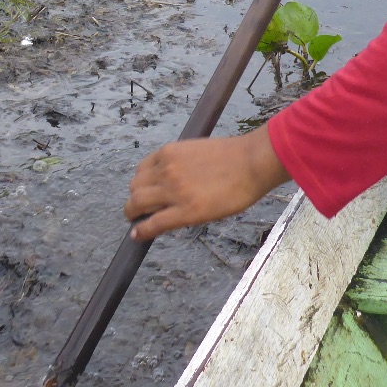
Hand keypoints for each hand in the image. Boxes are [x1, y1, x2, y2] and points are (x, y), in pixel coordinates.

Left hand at [124, 127, 289, 241]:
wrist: (252, 162)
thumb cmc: (233, 156)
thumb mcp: (196, 151)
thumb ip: (179, 163)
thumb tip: (172, 180)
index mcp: (169, 152)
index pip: (141, 170)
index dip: (141, 184)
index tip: (144, 193)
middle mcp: (166, 170)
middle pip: (135, 187)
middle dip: (135, 200)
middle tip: (140, 210)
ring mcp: (174, 191)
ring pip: (137, 204)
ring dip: (134, 214)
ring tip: (138, 221)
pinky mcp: (186, 211)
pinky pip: (153, 224)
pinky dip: (141, 231)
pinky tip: (137, 235)